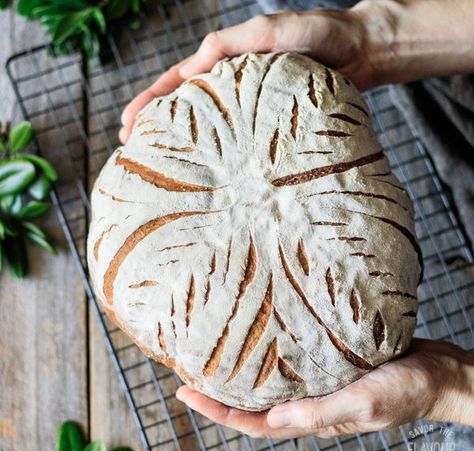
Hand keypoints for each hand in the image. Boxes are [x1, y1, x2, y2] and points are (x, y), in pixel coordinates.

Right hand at [120, 0, 473, 143]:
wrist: (361, 53)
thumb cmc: (321, 35)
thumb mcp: (272, 31)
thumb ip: (232, 45)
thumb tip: (190, 70)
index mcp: (226, 63)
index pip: (176, 81)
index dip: (149, 102)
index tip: (126, 125)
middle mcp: (232, 86)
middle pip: (184, 107)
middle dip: (155, 126)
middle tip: (130, 150)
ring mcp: (249, 107)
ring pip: (208, 127)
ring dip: (182, 144)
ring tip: (161, 167)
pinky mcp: (269, 124)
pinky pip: (237, 140)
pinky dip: (219, 154)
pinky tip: (212, 172)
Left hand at [176, 339, 473, 438]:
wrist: (437, 372)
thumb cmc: (406, 390)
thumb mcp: (362, 404)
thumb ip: (320, 413)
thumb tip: (272, 420)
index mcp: (312, 419)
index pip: (252, 423)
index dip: (217, 411)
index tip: (186, 392)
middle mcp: (308, 403)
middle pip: (253, 403)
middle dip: (219, 391)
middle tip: (190, 367)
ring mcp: (317, 383)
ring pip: (270, 381)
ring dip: (242, 371)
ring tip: (216, 349)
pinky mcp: (328, 362)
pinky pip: (291, 361)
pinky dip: (270, 352)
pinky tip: (261, 334)